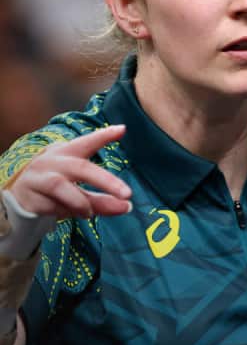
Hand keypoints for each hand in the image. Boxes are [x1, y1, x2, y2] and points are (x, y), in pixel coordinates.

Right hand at [8, 125, 132, 218]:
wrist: (21, 196)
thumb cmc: (57, 186)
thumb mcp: (80, 188)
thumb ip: (103, 198)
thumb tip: (127, 207)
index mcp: (68, 152)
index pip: (86, 142)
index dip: (103, 136)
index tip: (122, 129)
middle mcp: (53, 161)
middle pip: (80, 167)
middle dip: (105, 181)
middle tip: (127, 194)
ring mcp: (38, 177)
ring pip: (60, 186)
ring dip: (81, 202)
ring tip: (90, 214)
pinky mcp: (29, 195)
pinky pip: (50, 205)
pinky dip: (66, 212)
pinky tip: (73, 215)